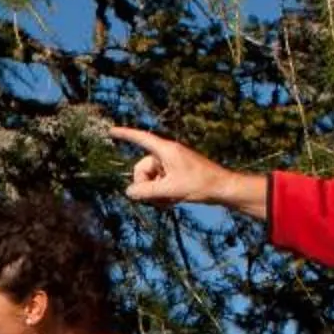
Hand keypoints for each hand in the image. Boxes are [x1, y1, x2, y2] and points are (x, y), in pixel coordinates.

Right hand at [109, 126, 258, 213]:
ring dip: (154, 193)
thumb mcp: (169, 190)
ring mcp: (172, 164)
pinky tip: (172, 202)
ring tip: (167, 203)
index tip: (110, 131)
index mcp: (166, 150)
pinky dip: (162, 193)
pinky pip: (160, 182)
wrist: (223, 188)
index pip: (141, 138)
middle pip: (142, 168)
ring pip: (150, 178)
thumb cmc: (200, 184)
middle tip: (156, 199)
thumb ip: (146, 191)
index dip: (124, 135)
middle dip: (145, 185)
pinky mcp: (177, 172)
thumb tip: (129, 192)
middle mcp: (167, 154)